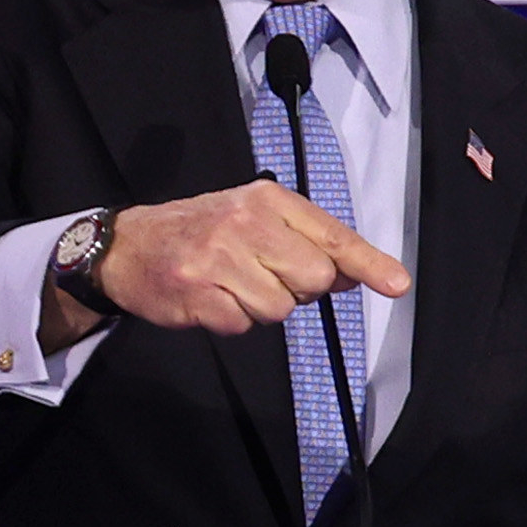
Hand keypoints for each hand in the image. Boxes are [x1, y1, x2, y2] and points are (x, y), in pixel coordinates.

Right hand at [94, 181, 411, 336]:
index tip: (397, 284)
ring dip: (262, 307)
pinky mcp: (195, 294)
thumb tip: (359, 274)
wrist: (129, 245)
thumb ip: (308, 242)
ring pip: (280, 308)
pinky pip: (242, 325)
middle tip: (265, 275)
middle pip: (314, 279)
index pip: (331, 236)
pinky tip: (212, 298)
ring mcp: (217, 259)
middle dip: (299, 289)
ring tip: (233, 285)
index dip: (368, 263)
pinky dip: (232, 320)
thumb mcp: (256, 219)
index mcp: (267, 201)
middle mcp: (244, 224)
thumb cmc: (205, 232)